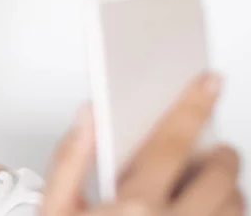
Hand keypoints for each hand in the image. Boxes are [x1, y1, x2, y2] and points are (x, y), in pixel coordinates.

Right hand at [40, 73, 244, 215]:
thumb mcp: (52, 211)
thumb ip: (68, 159)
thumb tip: (87, 114)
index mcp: (131, 208)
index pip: (171, 142)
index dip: (192, 105)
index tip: (209, 81)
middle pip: (220, 175)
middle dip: (222, 153)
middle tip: (214, 149)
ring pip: (238, 209)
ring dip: (232, 191)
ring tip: (211, 188)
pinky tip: (208, 214)